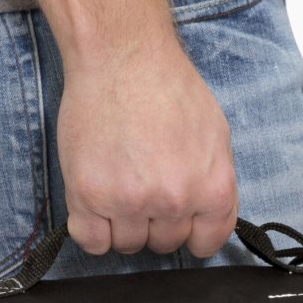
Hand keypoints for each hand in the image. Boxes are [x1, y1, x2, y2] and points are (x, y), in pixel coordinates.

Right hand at [57, 33, 238, 257]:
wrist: (122, 57)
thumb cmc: (167, 87)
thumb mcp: (215, 135)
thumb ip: (212, 182)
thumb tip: (204, 217)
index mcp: (212, 187)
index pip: (206, 243)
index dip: (191, 233)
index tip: (180, 223)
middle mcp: (174, 200)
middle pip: (164, 243)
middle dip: (155, 221)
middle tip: (143, 185)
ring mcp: (129, 201)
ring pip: (127, 244)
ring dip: (122, 223)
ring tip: (118, 184)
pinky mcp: (88, 196)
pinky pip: (91, 241)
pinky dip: (92, 230)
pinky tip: (96, 204)